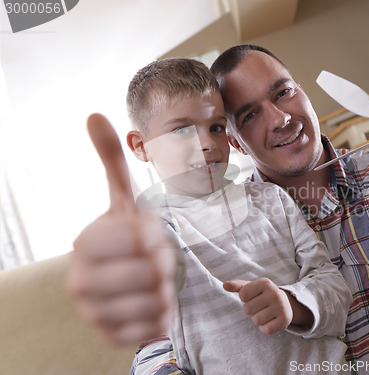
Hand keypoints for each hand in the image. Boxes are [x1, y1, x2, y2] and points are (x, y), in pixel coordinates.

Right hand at [66, 114, 179, 344]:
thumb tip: (94, 114)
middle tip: (151, 259)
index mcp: (84, 244)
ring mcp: (93, 314)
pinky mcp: (111, 337)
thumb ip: (111, 159)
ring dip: (166, 287)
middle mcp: (80, 281)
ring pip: (158, 299)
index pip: (142, 238)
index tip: (146, 234)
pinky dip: (163, 313)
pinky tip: (148, 302)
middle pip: (154, 270)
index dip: (155, 233)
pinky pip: (156, 326)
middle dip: (164, 262)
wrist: (124, 279)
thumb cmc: (129, 237)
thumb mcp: (125, 199)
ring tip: (150, 280)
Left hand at [223, 278, 294, 334]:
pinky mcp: (284, 321)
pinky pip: (265, 329)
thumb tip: (224, 285)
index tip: (252, 297)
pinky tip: (270, 320)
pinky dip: (264, 328)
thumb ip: (237, 286)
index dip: (245, 298)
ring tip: (264, 313)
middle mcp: (274, 293)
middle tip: (259, 307)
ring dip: (257, 319)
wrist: (286, 304)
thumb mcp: (251, 287)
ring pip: (256, 320)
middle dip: (250, 310)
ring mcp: (281, 307)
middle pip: (248, 309)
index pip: (243, 295)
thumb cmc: (262, 295)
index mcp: (265, 283)